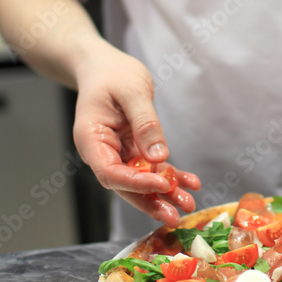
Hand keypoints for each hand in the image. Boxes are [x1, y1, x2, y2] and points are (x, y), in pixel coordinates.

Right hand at [72, 43, 199, 224]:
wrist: (102, 66)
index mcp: (91, 139)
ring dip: (164, 193)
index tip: (162, 185)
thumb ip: (145, 124)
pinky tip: (190, 183)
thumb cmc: (112, 73)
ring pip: (140, 180)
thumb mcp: (132, 91)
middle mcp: (101, 151)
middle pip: (125, 184)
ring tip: (189, 203)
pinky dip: (170, 176)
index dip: (135, 183)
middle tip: (175, 216)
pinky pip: (151, 168)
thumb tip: (160, 156)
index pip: (110, 172)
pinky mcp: (132, 150)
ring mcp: (117, 153)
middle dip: (151, 200)